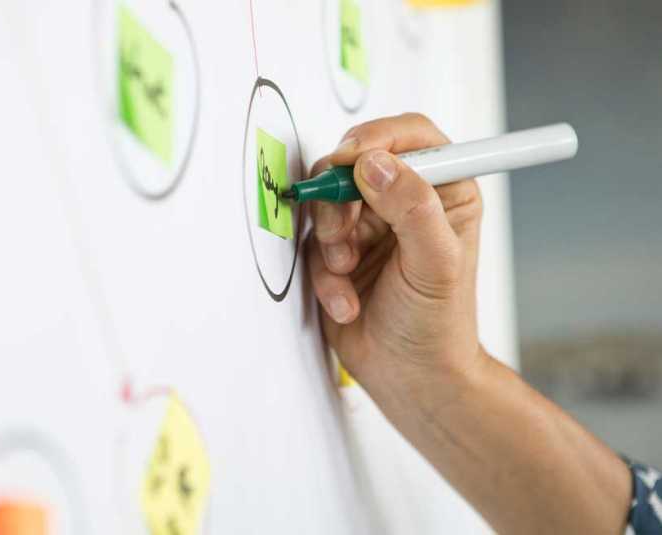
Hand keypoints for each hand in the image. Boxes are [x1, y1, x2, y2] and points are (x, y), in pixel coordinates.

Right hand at [307, 113, 485, 398]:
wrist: (409, 376)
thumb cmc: (437, 324)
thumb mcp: (435, 264)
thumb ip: (412, 208)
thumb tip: (376, 164)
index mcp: (444, 191)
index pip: (411, 137)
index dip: (377, 139)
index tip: (350, 159)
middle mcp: (404, 201)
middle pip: (356, 164)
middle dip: (340, 200)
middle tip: (343, 235)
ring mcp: (369, 225)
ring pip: (327, 202)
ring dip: (330, 240)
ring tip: (347, 272)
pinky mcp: (339, 251)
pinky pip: (313, 243)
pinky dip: (324, 275)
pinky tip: (345, 302)